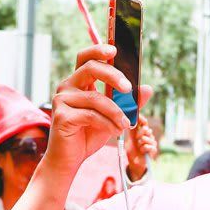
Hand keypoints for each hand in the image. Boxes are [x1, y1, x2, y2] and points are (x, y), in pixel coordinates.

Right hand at [46, 45, 136, 176]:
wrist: (69, 160)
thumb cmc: (88, 135)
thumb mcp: (113, 116)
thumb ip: (129, 102)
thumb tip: (148, 89)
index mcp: (78, 82)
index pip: (86, 58)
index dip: (99, 49)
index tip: (115, 50)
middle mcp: (67, 87)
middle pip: (90, 68)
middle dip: (112, 75)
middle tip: (128, 88)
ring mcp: (62, 101)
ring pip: (95, 98)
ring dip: (115, 112)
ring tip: (125, 124)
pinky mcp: (61, 116)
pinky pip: (90, 115)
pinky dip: (107, 123)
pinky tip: (114, 131)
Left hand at [124, 116, 158, 181]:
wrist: (135, 162)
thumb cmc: (132, 150)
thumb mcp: (129, 139)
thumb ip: (131, 130)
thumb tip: (129, 121)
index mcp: (142, 132)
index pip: (144, 122)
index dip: (142, 120)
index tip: (138, 119)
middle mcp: (148, 135)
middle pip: (146, 129)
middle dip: (139, 133)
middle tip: (136, 138)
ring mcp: (152, 142)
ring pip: (146, 138)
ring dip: (140, 143)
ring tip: (139, 147)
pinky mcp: (154, 149)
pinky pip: (148, 146)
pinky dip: (143, 149)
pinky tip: (142, 151)